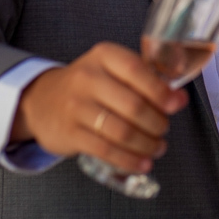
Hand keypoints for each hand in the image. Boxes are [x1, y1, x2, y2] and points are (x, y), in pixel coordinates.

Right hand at [12, 42, 188, 172]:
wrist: (41, 100)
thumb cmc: (88, 84)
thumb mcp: (110, 68)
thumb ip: (143, 77)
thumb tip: (178, 96)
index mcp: (104, 56)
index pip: (137, 71)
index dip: (161, 90)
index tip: (177, 104)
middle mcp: (88, 78)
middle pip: (132, 105)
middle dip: (157, 122)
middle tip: (164, 129)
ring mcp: (76, 107)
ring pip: (121, 131)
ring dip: (146, 144)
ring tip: (157, 147)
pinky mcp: (70, 134)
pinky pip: (106, 150)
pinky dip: (129, 160)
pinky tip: (142, 163)